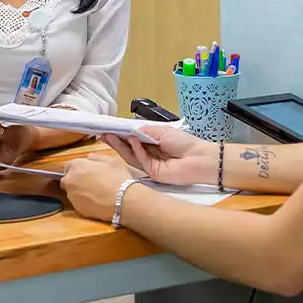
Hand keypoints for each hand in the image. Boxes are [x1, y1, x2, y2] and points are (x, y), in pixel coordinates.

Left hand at [61, 153, 136, 222]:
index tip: (87, 171)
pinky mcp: (77, 209)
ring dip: (79, 191)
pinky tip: (96, 202)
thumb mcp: (111, 161)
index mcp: (76, 166)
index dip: (78, 168)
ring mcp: (72, 196)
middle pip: (67, 179)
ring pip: (72, 192)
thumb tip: (89, 157)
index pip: (69, 165)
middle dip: (75, 180)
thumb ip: (96, 157)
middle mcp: (69, 181)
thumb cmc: (117, 177)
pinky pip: (78, 203)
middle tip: (90, 182)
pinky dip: (84, 202)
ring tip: (95, 193)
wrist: (122, 200)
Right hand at [100, 124, 215, 185]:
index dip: (121, 135)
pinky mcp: (152, 173)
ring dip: (120, 146)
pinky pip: (140, 160)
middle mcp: (148, 155)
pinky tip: (133, 140)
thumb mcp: (163, 132)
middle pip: (128, 149)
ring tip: (110, 136)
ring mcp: (149, 165)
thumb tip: (130, 131)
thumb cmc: (184, 143)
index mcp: (151, 144)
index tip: (109, 129)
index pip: (132, 140)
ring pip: (131, 156)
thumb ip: (145, 131)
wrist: (199, 158)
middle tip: (103, 134)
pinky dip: (136, 150)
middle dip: (116, 141)